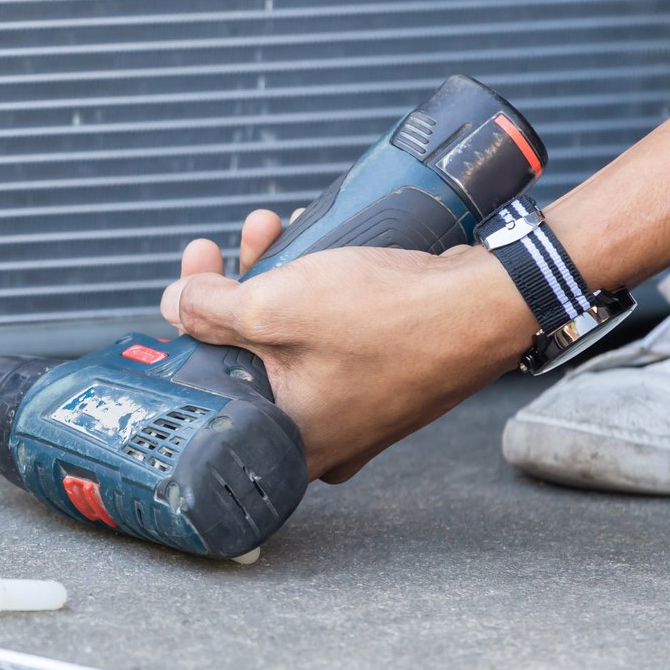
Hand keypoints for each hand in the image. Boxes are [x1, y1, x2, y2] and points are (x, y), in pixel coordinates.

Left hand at [161, 211, 536, 482]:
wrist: (493, 303)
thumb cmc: (393, 320)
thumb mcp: (274, 309)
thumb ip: (210, 310)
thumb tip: (176, 303)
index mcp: (290, 441)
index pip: (211, 388)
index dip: (191, 328)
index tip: (188, 284)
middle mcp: (322, 435)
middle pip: (246, 357)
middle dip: (230, 289)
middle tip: (218, 249)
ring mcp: (356, 405)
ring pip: (288, 336)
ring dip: (270, 277)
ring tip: (267, 227)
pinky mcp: (382, 372)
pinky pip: (327, 331)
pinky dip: (312, 288)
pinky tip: (307, 242)